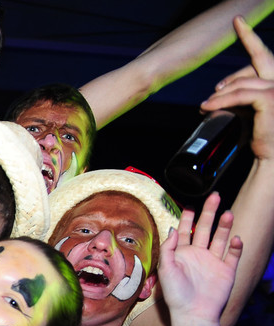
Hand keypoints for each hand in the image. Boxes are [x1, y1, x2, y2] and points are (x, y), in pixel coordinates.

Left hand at [157, 192, 240, 322]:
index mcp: (182, 254)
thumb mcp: (166, 269)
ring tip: (227, 213)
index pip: (185, 231)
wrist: (193, 315)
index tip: (190, 204)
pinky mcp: (227, 271)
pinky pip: (233, 255)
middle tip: (215, 196)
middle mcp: (198, 255)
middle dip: (209, 213)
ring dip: (224, 226)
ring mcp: (214, 262)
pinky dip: (236, 246)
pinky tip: (235, 238)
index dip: (187, 217)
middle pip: (205, 229)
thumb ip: (169, 248)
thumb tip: (173, 228)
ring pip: (221, 238)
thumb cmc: (176, 295)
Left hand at [203, 16, 273, 160]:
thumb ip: (240, 99)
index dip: (250, 37)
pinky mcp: (270, 98)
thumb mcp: (249, 113)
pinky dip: (222, 101)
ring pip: (242, 82)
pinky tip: (207, 108)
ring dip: (220, 93)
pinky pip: (241, 94)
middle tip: (213, 88)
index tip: (237, 22)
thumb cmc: (262, 138)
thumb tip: (217, 97)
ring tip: (205, 106)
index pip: (263, 56)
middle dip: (233, 66)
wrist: (272, 158)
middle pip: (256, 60)